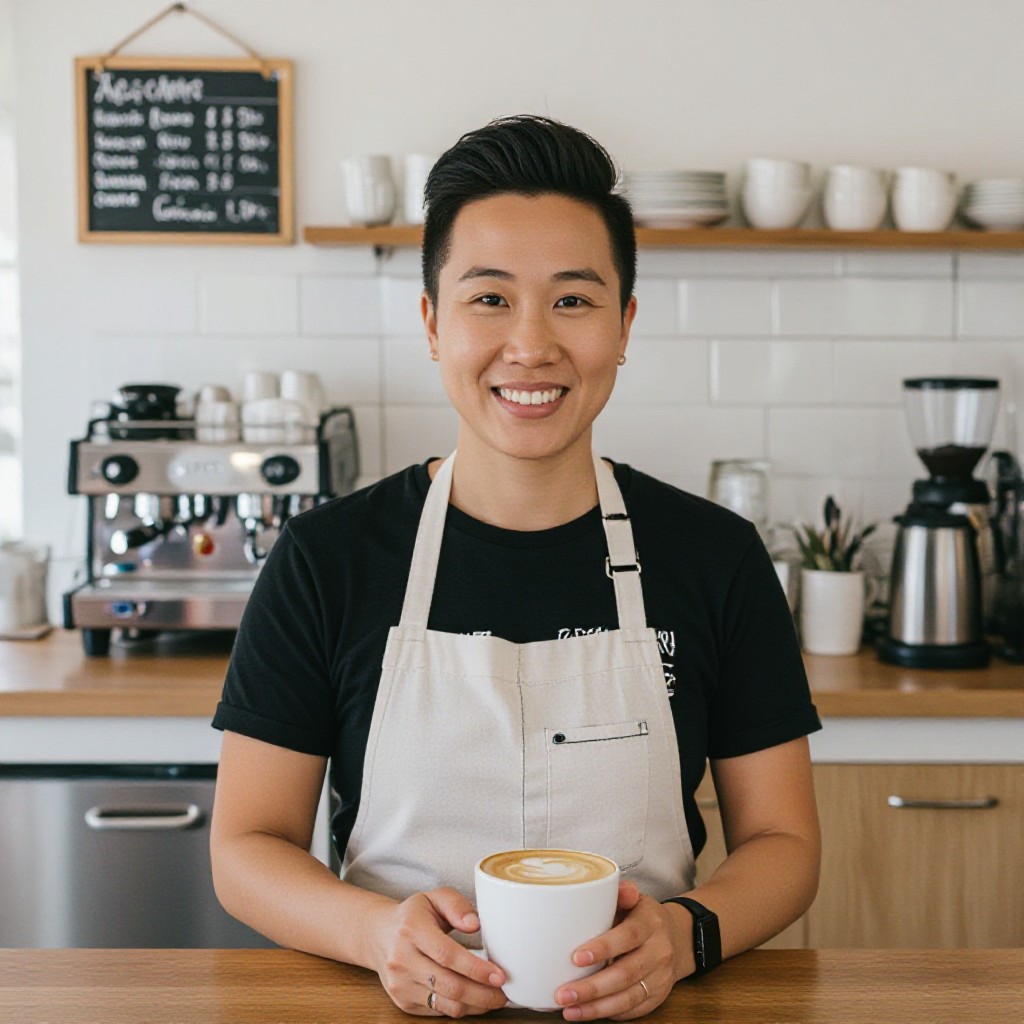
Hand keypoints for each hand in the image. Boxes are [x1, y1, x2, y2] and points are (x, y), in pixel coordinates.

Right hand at [368, 886, 507, 1016]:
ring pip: (446, 1003)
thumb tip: (475, 923)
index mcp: (411, 929)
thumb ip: (456, 905)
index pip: (447, 954)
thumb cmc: (413, 916)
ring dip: (476, 1005)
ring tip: (495, 997)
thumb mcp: (434, 898)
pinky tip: (475, 1000)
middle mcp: (402, 958)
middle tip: (505, 992)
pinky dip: (461, 1008)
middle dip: (483, 993)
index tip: (499, 975)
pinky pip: (438, 1010)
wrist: (378, 935)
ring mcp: (400, 984)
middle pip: (449, 984)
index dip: (476, 968)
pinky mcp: (402, 1001)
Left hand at [554, 881, 692, 1020]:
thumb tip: (601, 884)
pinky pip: (634, 1010)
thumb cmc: (643, 917)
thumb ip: (619, 892)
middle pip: (626, 974)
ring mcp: (661, 976)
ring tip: (569, 1010)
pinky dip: (610, 1013)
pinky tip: (587, 1012)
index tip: (576, 957)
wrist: (678, 938)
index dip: (603, 948)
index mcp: (650, 923)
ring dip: (596, 1007)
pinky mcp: (659, 996)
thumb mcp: (635, 899)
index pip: (628, 936)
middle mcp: (659, 951)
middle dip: (592, 987)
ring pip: (629, 997)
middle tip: (562, 993)